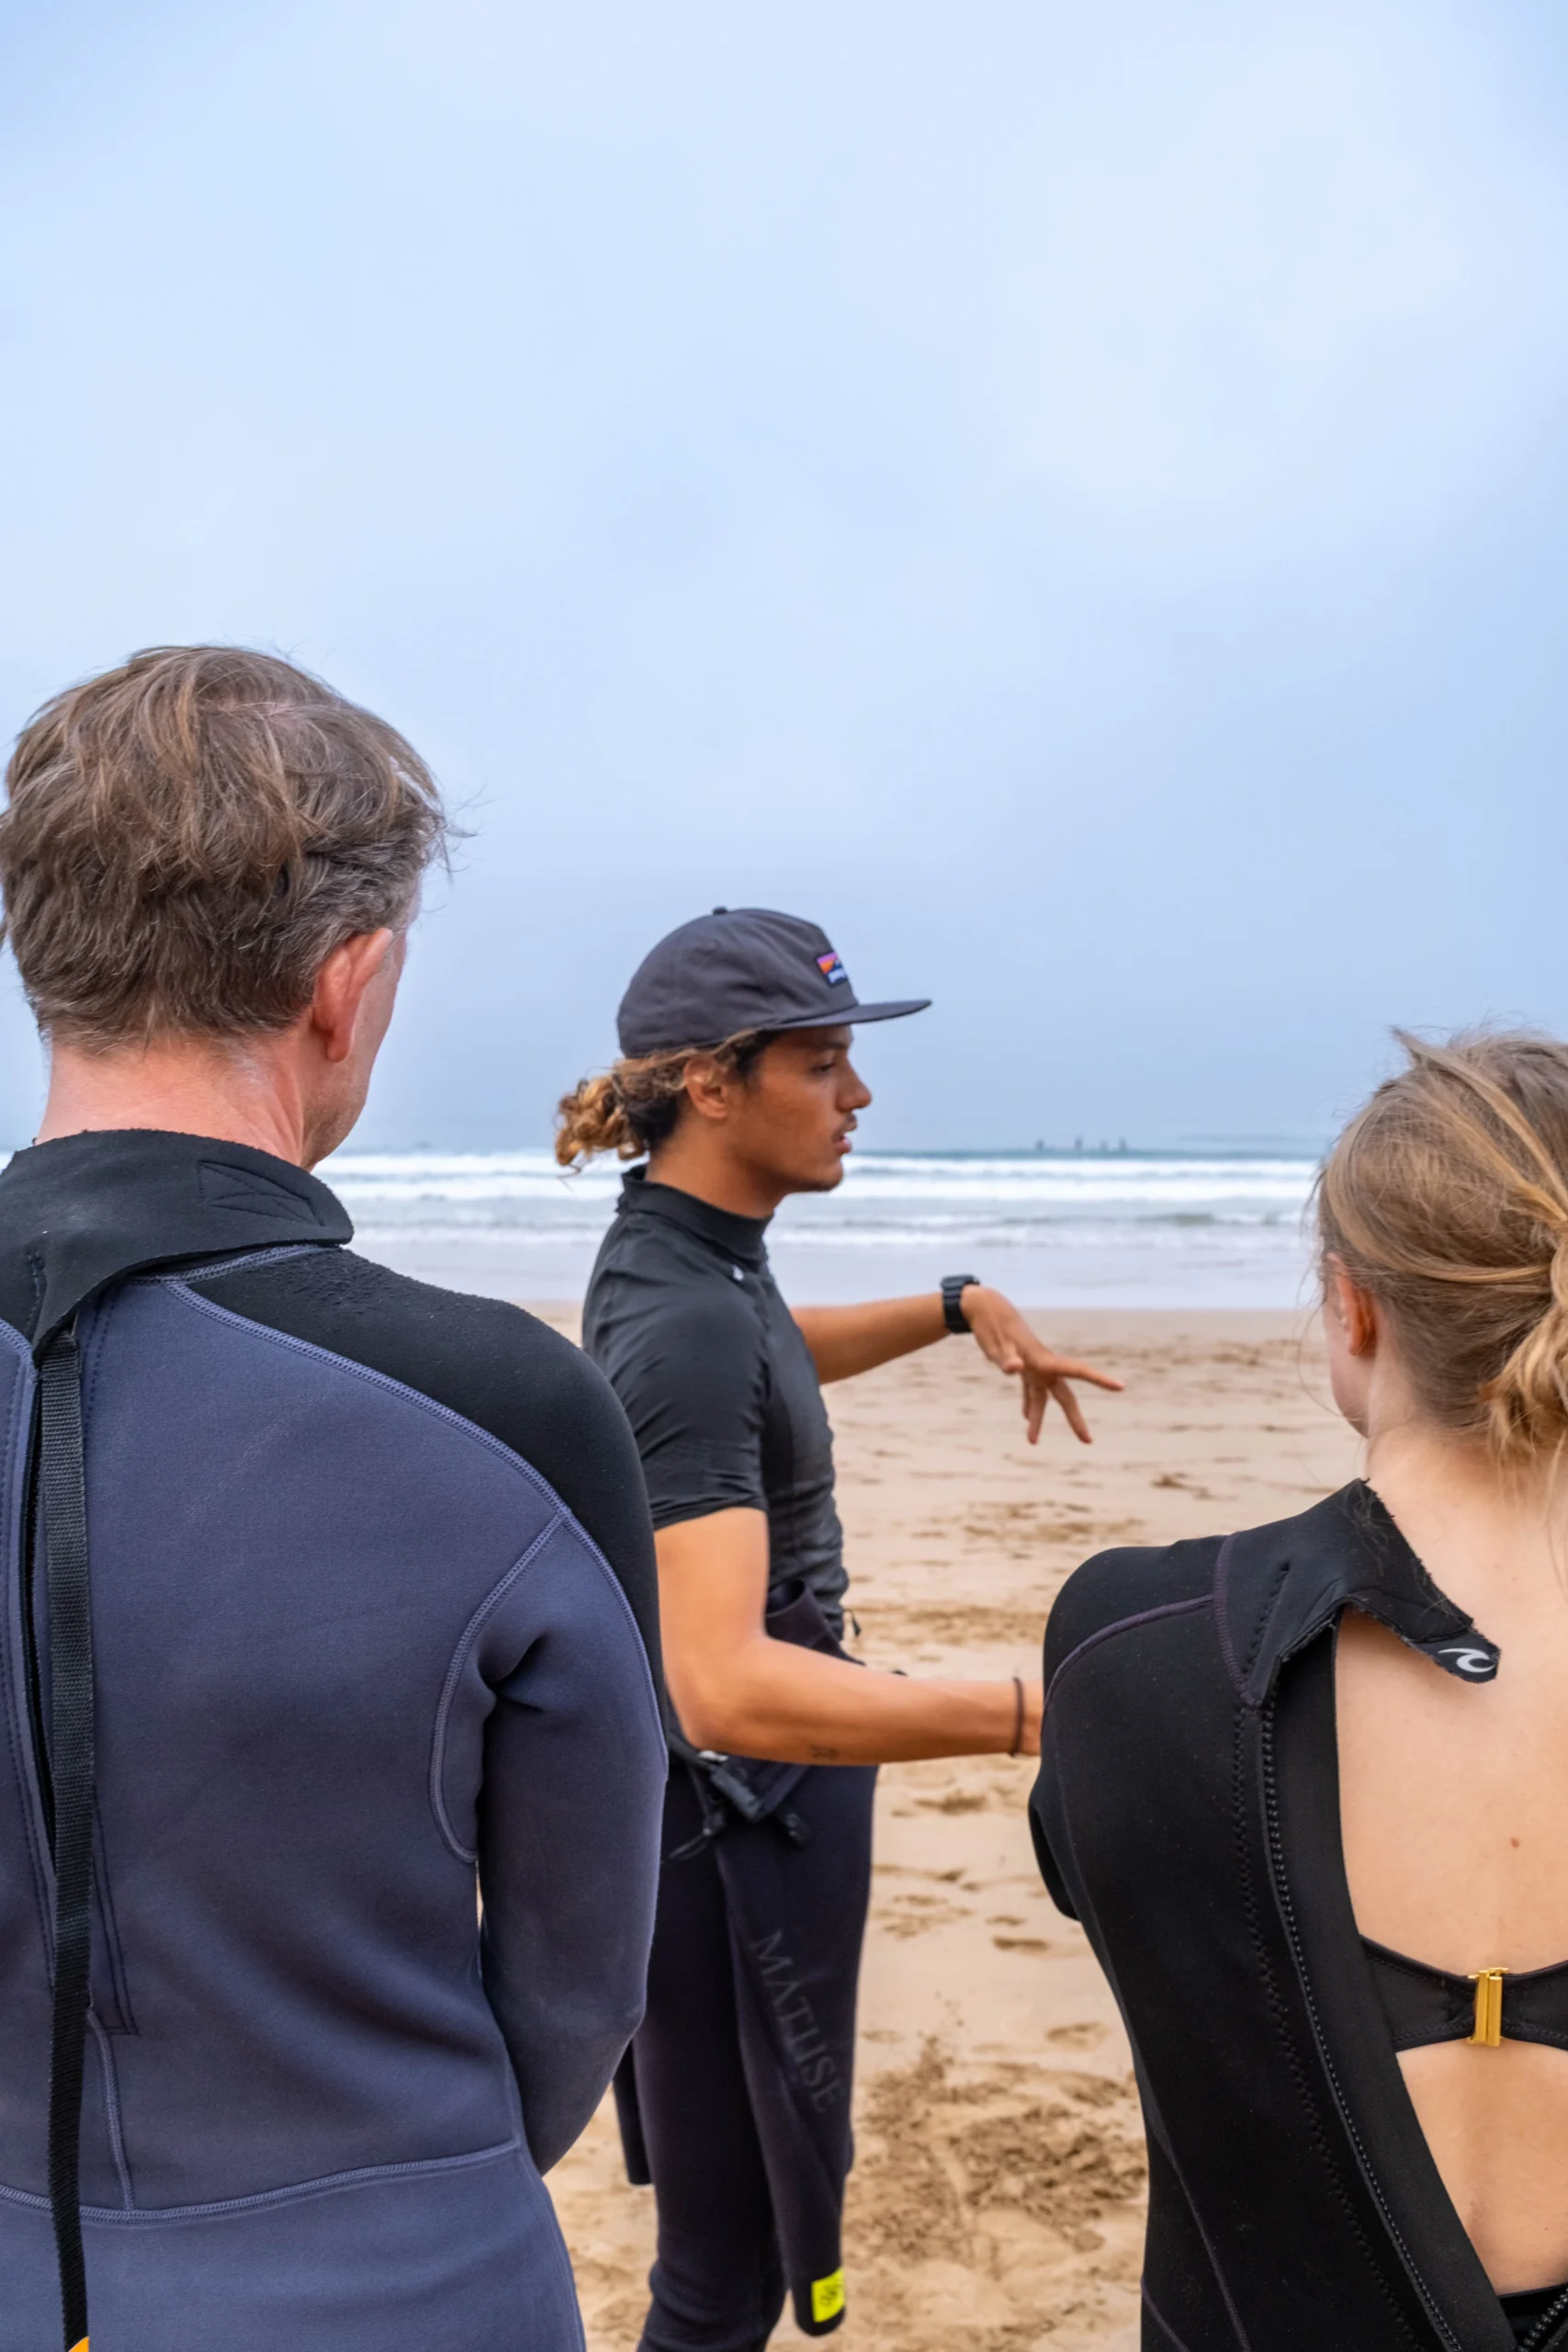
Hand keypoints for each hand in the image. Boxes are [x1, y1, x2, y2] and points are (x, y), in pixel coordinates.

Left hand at [959, 1285, 1122, 1444]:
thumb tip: (1015, 1370)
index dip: (1100, 1379)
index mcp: (1044, 1359)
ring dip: (1037, 1419)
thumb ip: (1007, 1359)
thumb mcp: (997, 1345)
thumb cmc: (993, 1326)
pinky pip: (1028, 1389)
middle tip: (1088, 1442)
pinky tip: (1025, 1418)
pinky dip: (1027, 1403)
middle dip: (1075, 1419)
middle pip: (1064, 1396)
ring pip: (1041, 1398)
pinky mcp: (1021, 1366)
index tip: (1121, 1387)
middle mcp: (1043, 1365)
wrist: (985, 1308)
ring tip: (1032, 1442)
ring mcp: (1033, 1367)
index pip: (1078, 1371)